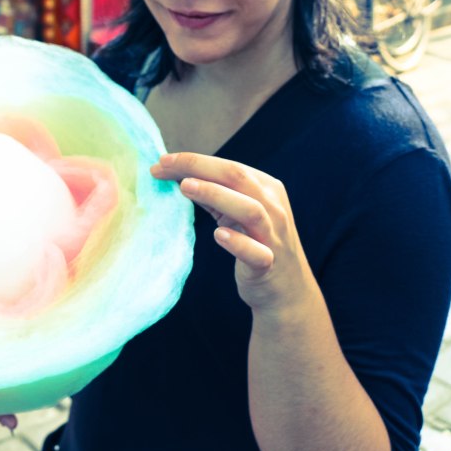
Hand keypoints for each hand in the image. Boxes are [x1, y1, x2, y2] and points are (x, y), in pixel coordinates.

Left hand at [151, 153, 316, 313]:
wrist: (288, 290)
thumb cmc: (256, 243)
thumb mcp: (236, 214)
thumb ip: (214, 195)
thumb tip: (177, 174)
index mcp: (266, 188)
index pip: (229, 165)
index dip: (195, 160)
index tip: (162, 161)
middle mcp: (273, 207)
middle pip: (238, 177)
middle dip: (199, 167)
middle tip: (165, 165)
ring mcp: (273, 235)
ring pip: (250, 209)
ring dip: (217, 195)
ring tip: (185, 187)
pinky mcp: (269, 264)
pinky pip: (257, 252)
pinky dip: (238, 242)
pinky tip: (218, 235)